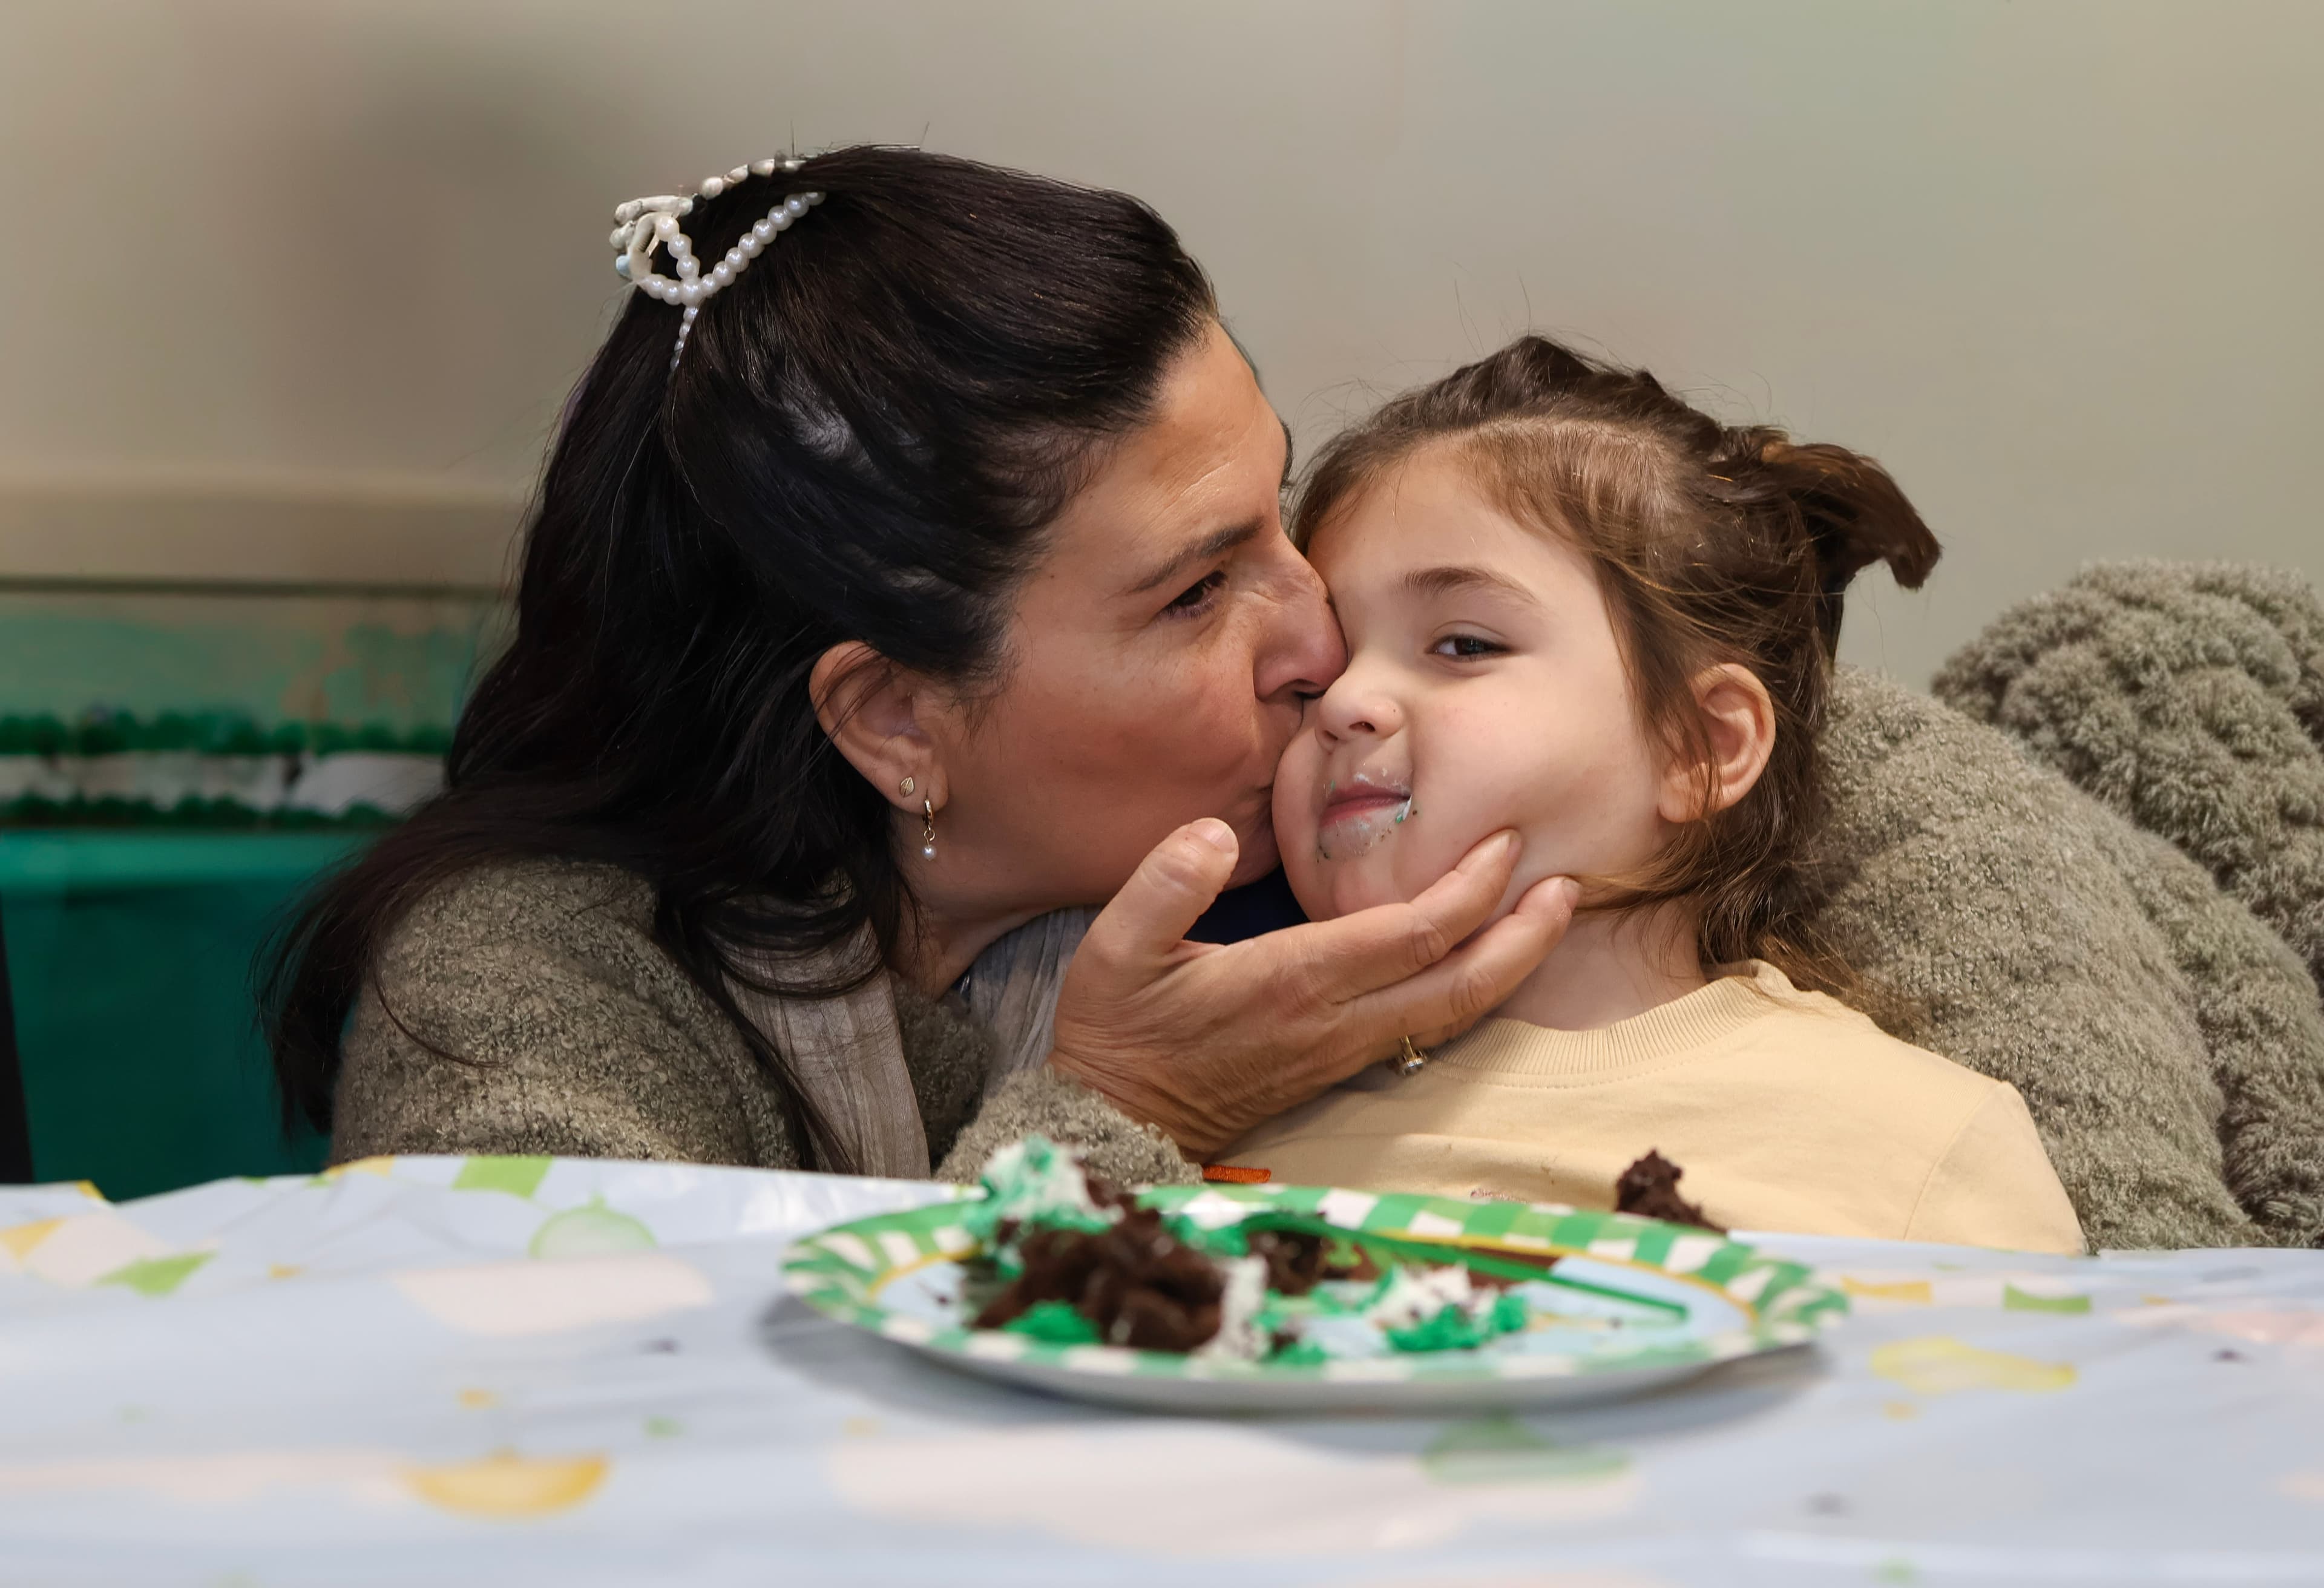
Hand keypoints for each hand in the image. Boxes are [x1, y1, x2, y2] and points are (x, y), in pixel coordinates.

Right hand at [1047, 819, 1578, 1158]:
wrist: (1112, 1118)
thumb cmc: (1114, 1027)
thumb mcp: (1112, 949)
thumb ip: (1163, 885)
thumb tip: (1213, 835)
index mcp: (1290, 982)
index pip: (1408, 937)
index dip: (1468, 891)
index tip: (1505, 842)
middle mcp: (1333, 1023)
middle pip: (1457, 985)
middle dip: (1522, 935)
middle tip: (1567, 882)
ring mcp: (1340, 1051)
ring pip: (1452, 1014)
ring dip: (1509, 967)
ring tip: (1549, 916)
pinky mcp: (1336, 1066)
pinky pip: (1426, 1027)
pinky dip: (1470, 991)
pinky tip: (1488, 961)